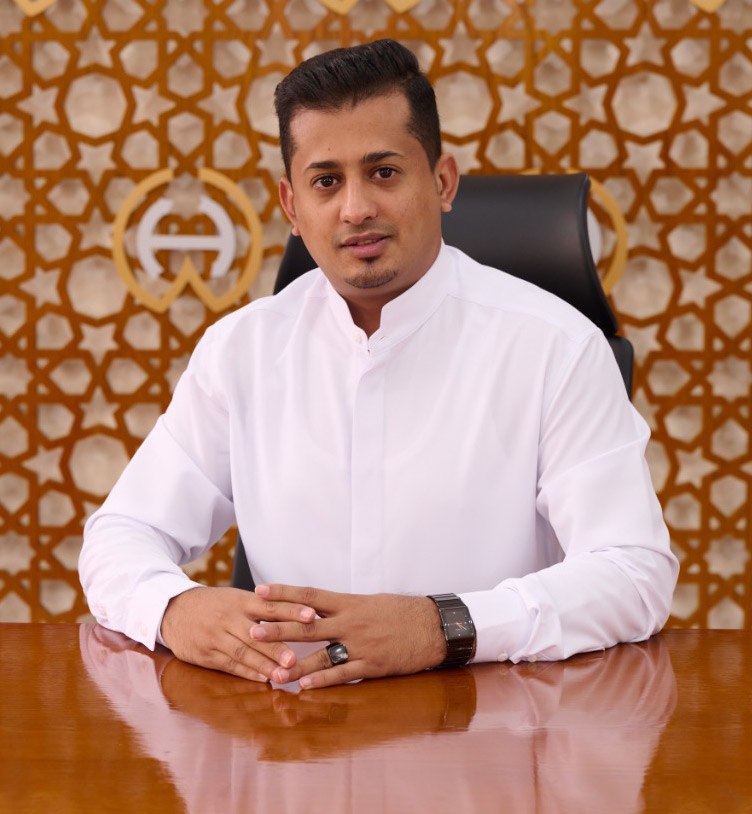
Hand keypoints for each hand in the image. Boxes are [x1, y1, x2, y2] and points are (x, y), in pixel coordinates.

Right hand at [161, 586, 315, 681]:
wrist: (174, 609)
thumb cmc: (214, 604)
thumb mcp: (236, 598)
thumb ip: (263, 607)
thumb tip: (297, 612)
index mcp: (241, 601)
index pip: (270, 605)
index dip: (291, 610)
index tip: (312, 615)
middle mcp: (229, 618)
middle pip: (256, 634)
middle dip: (276, 647)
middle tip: (295, 659)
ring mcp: (216, 637)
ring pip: (242, 652)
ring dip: (263, 665)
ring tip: (283, 675)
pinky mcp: (206, 654)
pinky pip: (228, 664)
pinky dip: (246, 672)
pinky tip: (261, 679)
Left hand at [249, 584, 446, 687]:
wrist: (433, 626)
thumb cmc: (401, 612)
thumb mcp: (370, 602)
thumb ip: (343, 607)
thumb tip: (316, 608)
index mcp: (349, 603)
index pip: (309, 596)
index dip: (284, 593)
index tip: (260, 590)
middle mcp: (351, 622)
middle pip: (308, 625)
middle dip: (278, 629)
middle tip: (253, 632)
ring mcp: (361, 645)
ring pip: (321, 655)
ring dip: (295, 663)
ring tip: (271, 672)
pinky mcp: (372, 665)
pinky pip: (343, 674)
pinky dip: (323, 680)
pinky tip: (305, 687)